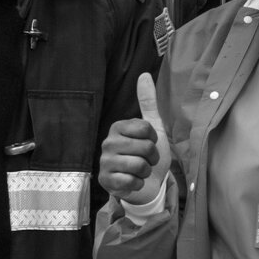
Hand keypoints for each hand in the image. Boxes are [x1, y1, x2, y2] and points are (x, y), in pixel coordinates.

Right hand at [98, 72, 169, 199]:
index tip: (150, 143)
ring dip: (146, 171)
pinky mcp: (105, 181)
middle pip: (145, 147)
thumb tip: (145, 74)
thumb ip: (148, 102)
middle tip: (147, 160)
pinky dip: (138, 184)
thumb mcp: (152, 127)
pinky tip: (132, 182)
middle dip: (152, 157)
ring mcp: (104, 162)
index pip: (146, 129)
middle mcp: (107, 142)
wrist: (147, 184)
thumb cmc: (148, 154)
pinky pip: (132, 181)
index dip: (154, 139)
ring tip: (140, 171)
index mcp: (118, 127)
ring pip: (139, 165)